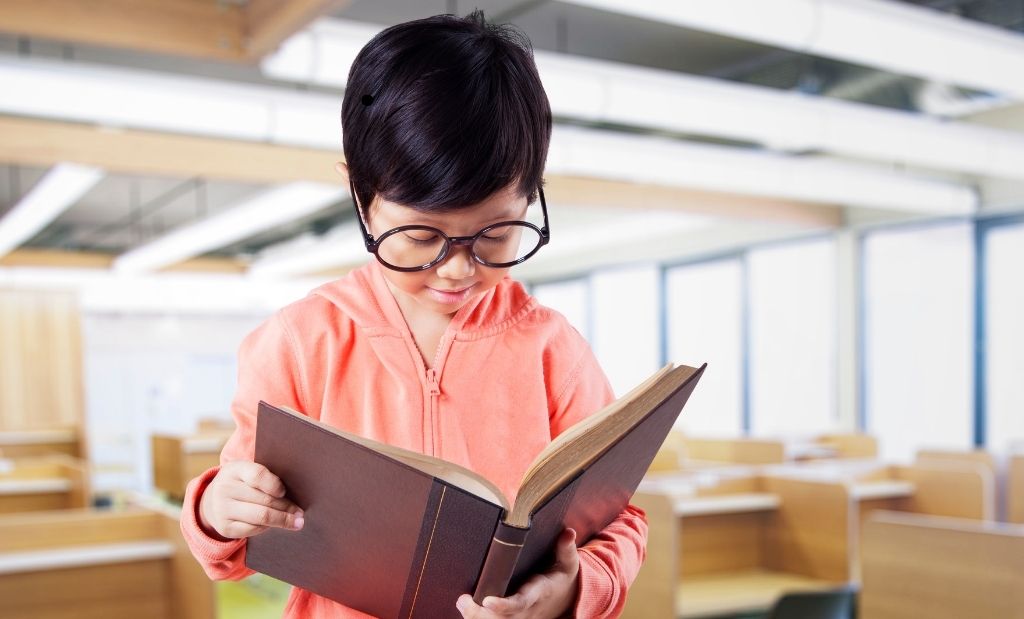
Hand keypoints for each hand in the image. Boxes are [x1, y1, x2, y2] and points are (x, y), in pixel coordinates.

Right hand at [198, 460, 303, 539]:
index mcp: (235, 469)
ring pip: (261, 517)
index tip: (285, 492)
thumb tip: (296, 491)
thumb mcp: (248, 472)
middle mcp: (225, 488)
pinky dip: (268, 527)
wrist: (212, 500)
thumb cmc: (242, 483)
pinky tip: (275, 525)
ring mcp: (223, 509)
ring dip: (283, 520)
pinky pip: (253, 529)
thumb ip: (266, 477)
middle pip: (264, 500)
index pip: (258, 475)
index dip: (275, 485)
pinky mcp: (225, 527)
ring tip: (297, 522)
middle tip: (300, 513)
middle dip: (287, 507)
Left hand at [457, 529, 578, 618]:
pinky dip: (479, 618)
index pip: (521, 602)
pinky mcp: (512, 618)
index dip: (504, 605)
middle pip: (503, 618)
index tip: (487, 601)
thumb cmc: (562, 576)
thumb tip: (568, 532)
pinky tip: (465, 607)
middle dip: (481, 614)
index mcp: (540, 593)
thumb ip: (566, 548)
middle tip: (463, 600)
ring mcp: (519, 616)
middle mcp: (527, 610)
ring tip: (462, 601)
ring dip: (476, 617)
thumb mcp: (568, 563)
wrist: (567, 599)